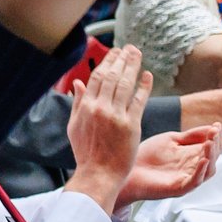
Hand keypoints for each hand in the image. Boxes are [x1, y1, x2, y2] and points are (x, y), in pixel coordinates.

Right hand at [64, 43, 152, 208]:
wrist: (98, 173)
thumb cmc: (86, 153)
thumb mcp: (74, 126)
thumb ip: (77, 102)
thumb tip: (78, 83)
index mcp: (85, 107)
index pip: (96, 77)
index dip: (107, 62)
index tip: (114, 52)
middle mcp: (100, 108)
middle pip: (112, 76)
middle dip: (121, 59)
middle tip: (130, 48)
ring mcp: (116, 116)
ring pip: (125, 84)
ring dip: (132, 67)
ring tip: (137, 55)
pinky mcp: (131, 125)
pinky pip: (139, 101)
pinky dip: (143, 86)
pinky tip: (147, 75)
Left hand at [116, 125, 221, 207]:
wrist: (126, 170)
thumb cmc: (146, 156)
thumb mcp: (170, 140)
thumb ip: (190, 135)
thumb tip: (213, 127)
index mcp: (192, 156)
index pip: (213, 147)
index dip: (217, 137)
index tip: (217, 125)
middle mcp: (193, 168)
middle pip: (213, 158)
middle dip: (216, 144)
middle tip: (214, 132)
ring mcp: (187, 179)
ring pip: (208, 170)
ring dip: (211, 156)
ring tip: (209, 142)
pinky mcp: (179, 188)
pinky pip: (195, 182)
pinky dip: (201, 171)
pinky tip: (203, 160)